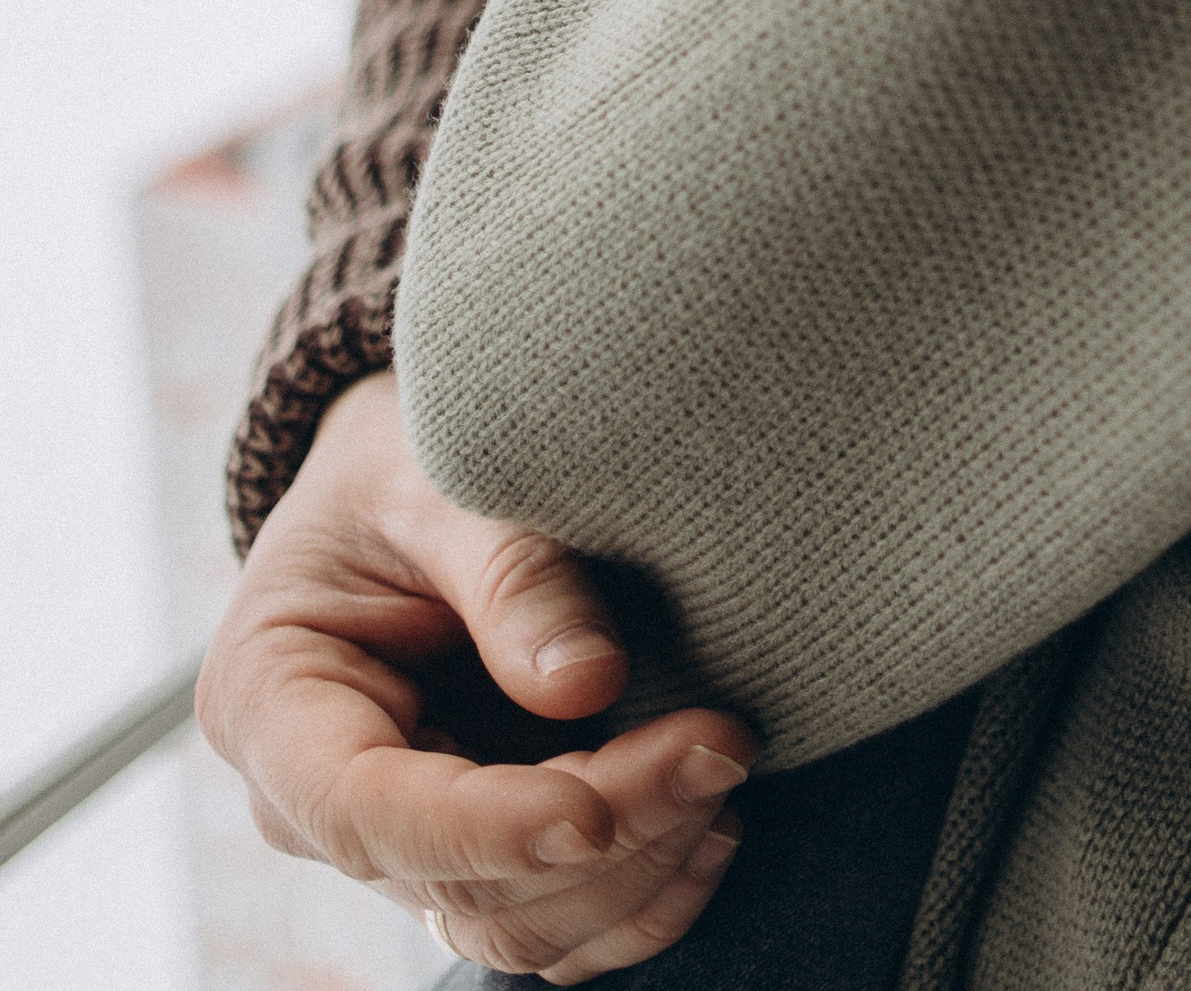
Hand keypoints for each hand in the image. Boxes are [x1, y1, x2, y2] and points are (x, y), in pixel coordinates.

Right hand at [198, 371, 754, 982]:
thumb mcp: (439, 481)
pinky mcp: (467, 854)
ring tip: (723, 772)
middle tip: (720, 742)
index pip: (367, 810)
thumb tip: (588, 684)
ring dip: (635, 874)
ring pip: (513, 924)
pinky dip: (638, 898)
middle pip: (460, 877)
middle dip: (606, 827)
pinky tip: (709, 826)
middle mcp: (317, 805)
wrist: (402, 479)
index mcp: (271, 704)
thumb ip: (508, 574)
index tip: (596, 806)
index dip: (485, 827)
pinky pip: (550, 924)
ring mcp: (396, 844)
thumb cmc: (404, 462)